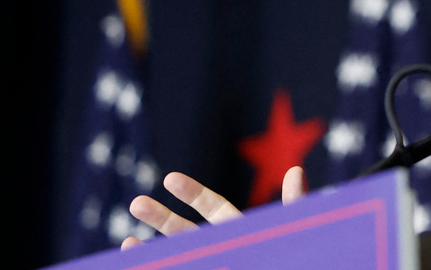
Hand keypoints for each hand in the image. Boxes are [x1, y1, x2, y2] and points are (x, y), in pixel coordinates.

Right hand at [121, 165, 306, 249]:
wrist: (304, 267)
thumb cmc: (297, 256)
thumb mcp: (293, 230)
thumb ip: (293, 204)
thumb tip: (294, 170)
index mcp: (241, 229)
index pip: (213, 207)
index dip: (191, 193)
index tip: (169, 179)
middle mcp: (223, 247)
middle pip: (186, 231)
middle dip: (161, 218)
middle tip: (136, 204)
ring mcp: (213, 262)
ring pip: (178, 256)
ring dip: (151, 251)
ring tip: (125, 244)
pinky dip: (158, 269)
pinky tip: (138, 264)